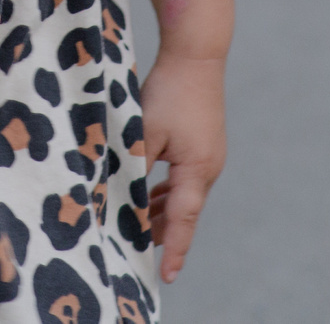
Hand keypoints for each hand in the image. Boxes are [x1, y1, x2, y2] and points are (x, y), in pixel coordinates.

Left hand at [139, 53, 225, 283]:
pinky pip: (184, 178)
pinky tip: (149, 197)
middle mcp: (208, 167)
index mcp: (197, 169)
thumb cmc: (169, 91)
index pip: (182, 219)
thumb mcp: (145, 131)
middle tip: (136, 252)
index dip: (173, 248)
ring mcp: (208, 155)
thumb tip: (120, 192)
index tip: (166, 275)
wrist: (196, 55)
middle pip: (183, 210)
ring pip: (182, 194)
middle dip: (161, 232)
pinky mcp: (203, 143)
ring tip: (138, 229)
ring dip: (161, 211)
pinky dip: (167, 191)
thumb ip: (135, 165)